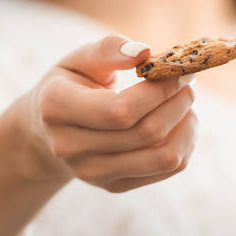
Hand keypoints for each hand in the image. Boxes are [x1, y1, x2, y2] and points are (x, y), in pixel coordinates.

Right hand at [14, 34, 198, 192]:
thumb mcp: (79, 59)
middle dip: (178, 104)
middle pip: (145, 133)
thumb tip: (144, 52)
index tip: (177, 71)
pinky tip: (179, 123)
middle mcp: (70, 146)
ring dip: (186, 127)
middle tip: (188, 84)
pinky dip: (183, 144)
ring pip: (163, 158)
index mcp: (58, 108)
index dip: (158, 91)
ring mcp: (92, 172)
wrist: (47, 132)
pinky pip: (166, 169)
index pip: (119, 110)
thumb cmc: (71, 84)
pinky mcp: (113, 186)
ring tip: (186, 104)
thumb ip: (108, 49)